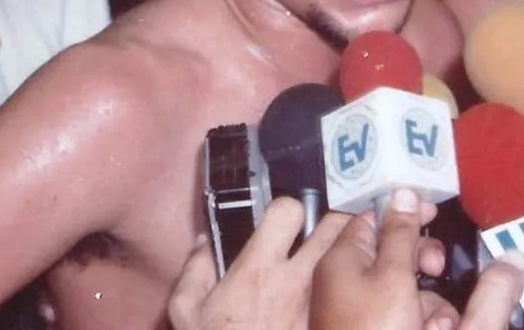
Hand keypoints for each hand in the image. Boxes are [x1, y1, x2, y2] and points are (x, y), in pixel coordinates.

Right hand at [169, 197, 348, 329]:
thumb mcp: (187, 310)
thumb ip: (195, 269)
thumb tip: (205, 243)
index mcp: (259, 267)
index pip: (289, 211)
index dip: (286, 204)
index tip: (278, 211)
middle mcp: (293, 279)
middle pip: (332, 228)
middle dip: (334, 214)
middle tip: (327, 210)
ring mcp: (311, 301)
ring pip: (336, 258)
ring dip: (334, 246)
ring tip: (325, 241)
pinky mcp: (317, 319)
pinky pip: (331, 288)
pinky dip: (331, 280)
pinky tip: (317, 283)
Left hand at [312, 188, 523, 329]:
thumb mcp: (393, 276)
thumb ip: (401, 233)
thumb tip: (403, 192)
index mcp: (343, 258)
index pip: (372, 217)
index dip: (403, 212)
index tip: (432, 214)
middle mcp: (347, 280)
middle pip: (392, 253)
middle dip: (422, 262)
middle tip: (435, 270)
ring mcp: (361, 309)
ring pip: (406, 289)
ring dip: (429, 302)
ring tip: (436, 322)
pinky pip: (405, 315)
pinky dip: (423, 321)